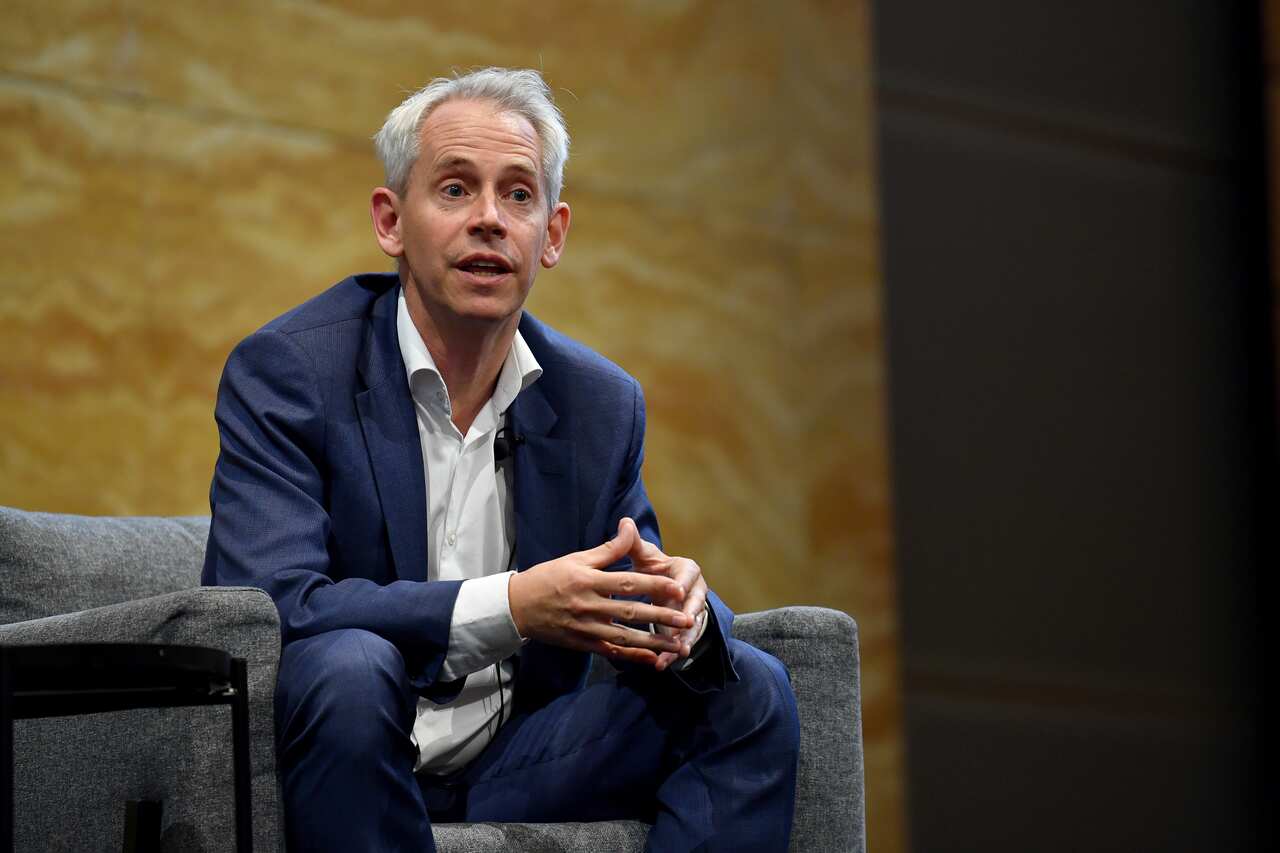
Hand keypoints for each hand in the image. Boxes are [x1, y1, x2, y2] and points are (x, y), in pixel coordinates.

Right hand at [507, 518, 694, 667]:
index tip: (679, 588)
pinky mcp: (584, 644)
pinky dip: (633, 657)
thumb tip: (629, 525)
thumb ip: (608, 549)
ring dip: (654, 642)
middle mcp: (589, 606)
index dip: (655, 586)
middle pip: (631, 613)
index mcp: (589, 581)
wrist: (517, 607)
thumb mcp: (576, 558)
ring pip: (626, 637)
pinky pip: (612, 652)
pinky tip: (654, 660)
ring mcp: (587, 629)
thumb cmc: (549, 578)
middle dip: (662, 617)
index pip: (628, 583)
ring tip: (679, 646)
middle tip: (688, 618)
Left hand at [619, 518, 708, 671]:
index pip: (688, 575)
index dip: (683, 583)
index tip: (677, 592)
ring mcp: (695, 612)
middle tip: (684, 625)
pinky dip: (673, 652)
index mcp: (687, 569)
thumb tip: (625, 522)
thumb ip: (634, 544)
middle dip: (689, 616)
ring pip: (692, 627)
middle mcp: (696, 590)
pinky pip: (683, 642)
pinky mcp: (688, 630)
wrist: (662, 587)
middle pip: (696, 603)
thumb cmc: (652, 568)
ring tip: (675, 653)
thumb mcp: (644, 556)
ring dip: (684, 640)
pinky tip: (662, 664)